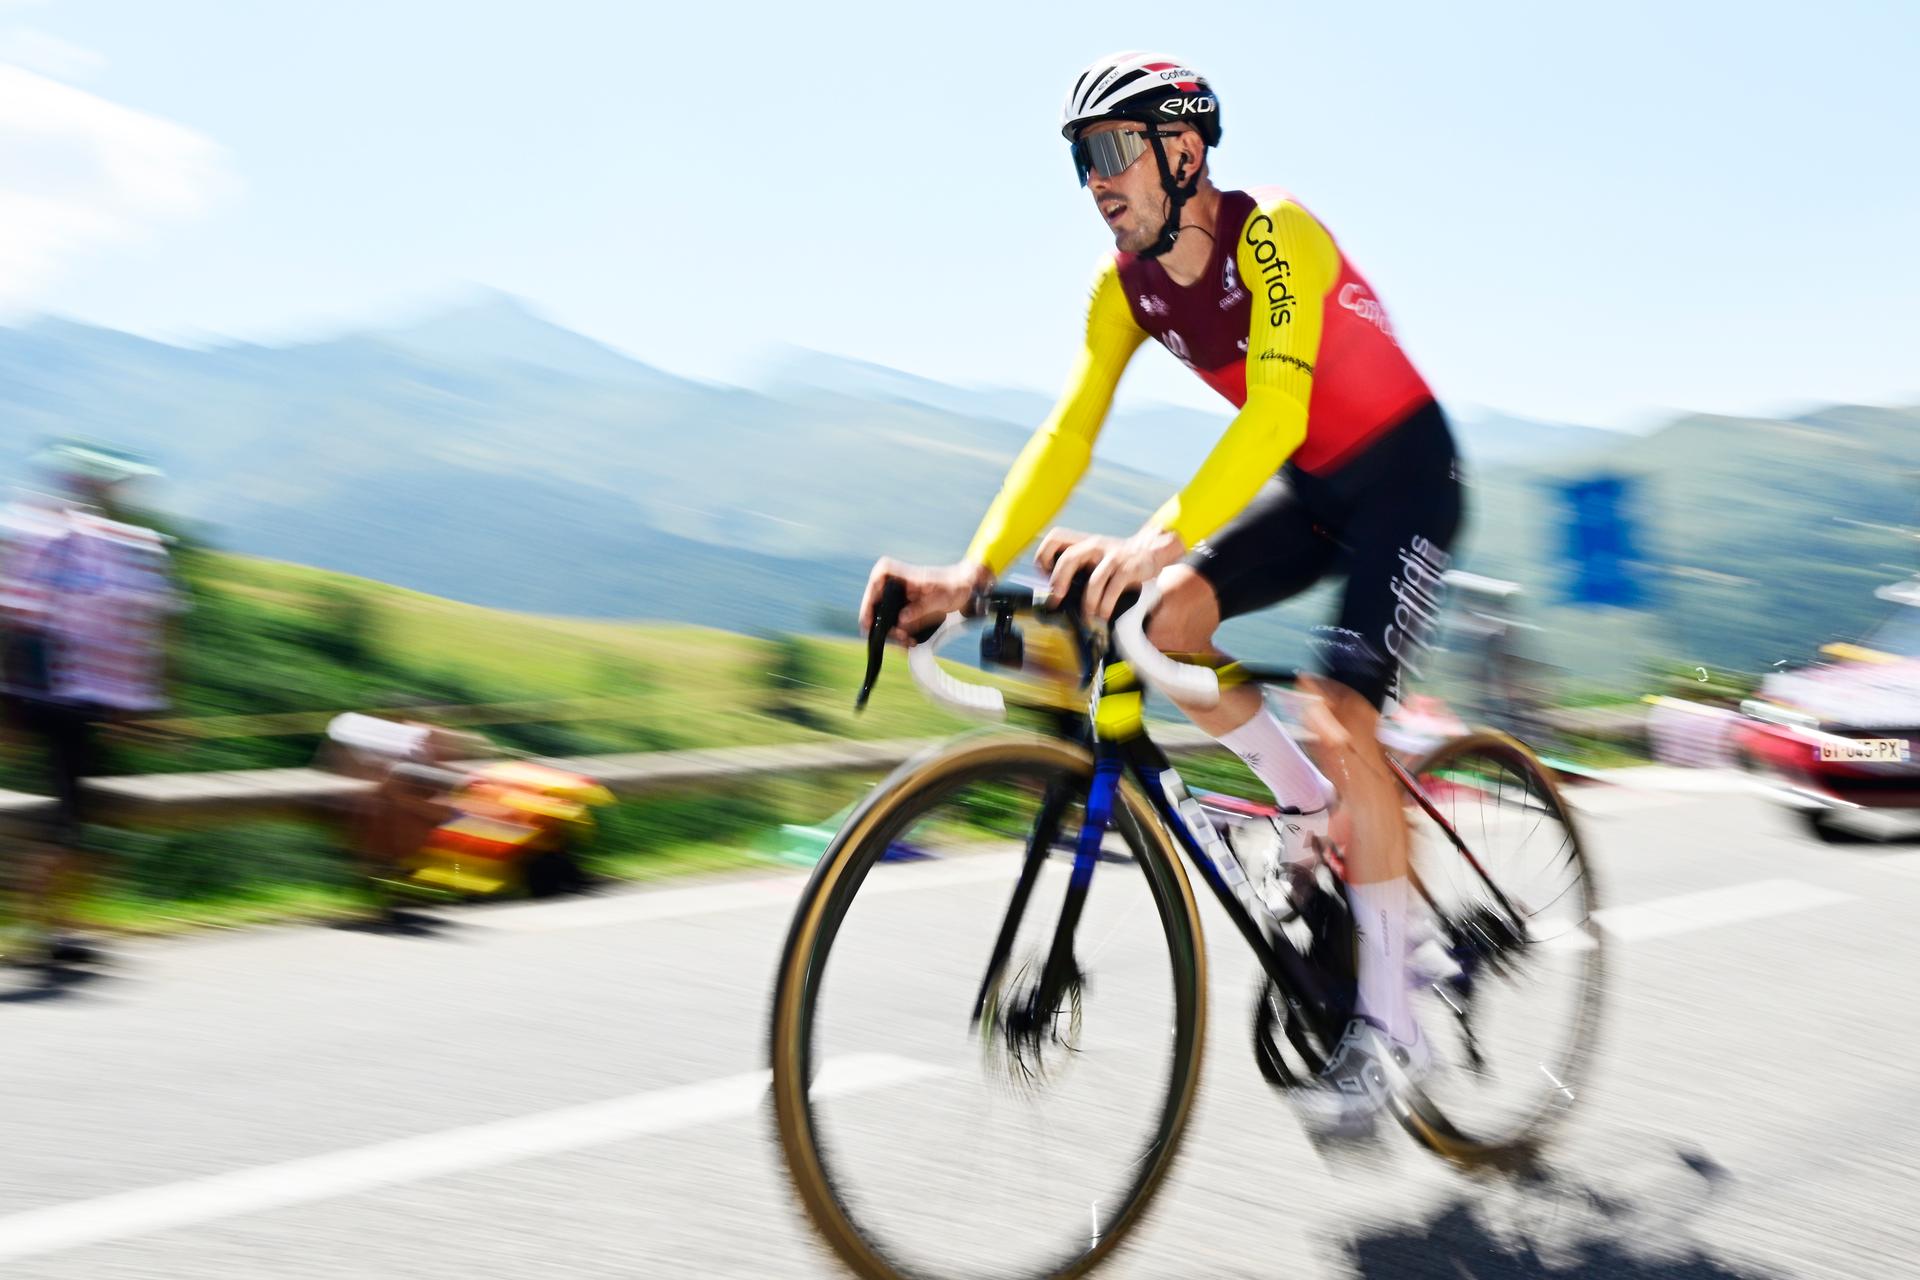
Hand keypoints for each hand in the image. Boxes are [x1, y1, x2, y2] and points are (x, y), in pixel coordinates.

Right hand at [857, 557, 990, 643]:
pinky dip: (900, 632)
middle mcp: (898, 583)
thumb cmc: (954, 586)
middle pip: (877, 603)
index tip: (869, 619)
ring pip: (885, 614)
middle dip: (882, 624)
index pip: (878, 579)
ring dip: (892, 631)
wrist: (967, 588)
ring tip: (906, 642)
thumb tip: (901, 620)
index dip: (869, 600)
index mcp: (904, 575)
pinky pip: (896, 620)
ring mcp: (900, 595)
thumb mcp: (940, 599)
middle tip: (896, 637)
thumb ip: (920, 610)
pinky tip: (908, 640)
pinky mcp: (906, 606)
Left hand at [1040, 526, 1184, 621]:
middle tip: (1056, 600)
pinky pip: (1113, 588)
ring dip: (1088, 602)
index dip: (1044, 555)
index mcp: (1083, 542)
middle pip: (1069, 558)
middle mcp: (1095, 545)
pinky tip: (1104, 614)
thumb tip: (1054, 596)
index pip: (1055, 538)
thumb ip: (1076, 568)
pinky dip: (1106, 605)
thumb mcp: (1094, 557)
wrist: (1150, 551)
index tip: (1043, 576)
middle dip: (1059, 581)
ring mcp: (1112, 556)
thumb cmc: (1116, 560)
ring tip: (1088, 616)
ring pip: (1094, 580)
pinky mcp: (1128, 568)